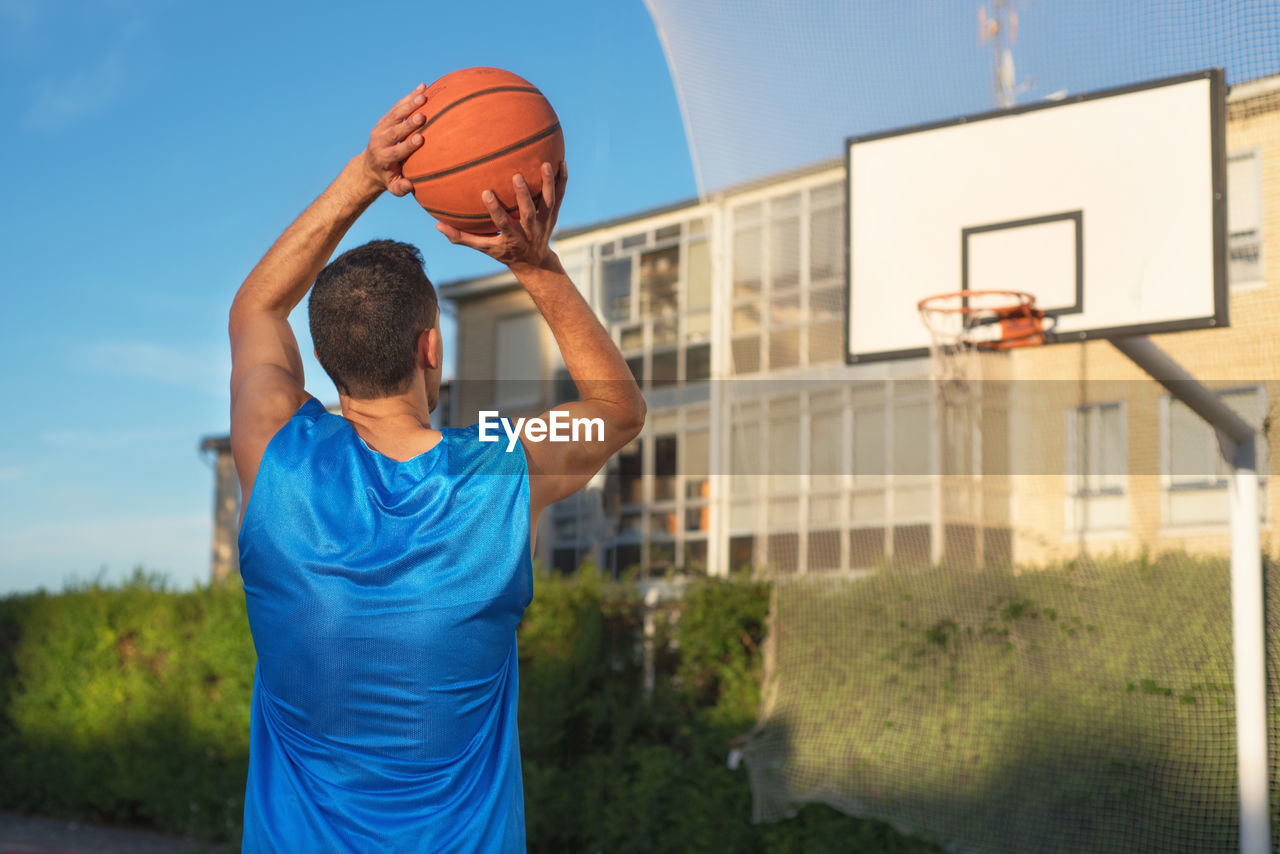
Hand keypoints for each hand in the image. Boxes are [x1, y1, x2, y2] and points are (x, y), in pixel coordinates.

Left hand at [361, 84, 426, 196]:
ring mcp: (381, 128)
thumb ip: (400, 188)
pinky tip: (423, 87)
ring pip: (395, 114)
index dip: (407, 145)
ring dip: (409, 104)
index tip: (421, 139)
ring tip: (423, 95)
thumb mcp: (392, 188)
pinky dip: (409, 97)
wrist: (370, 165)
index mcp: (384, 158)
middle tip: (422, 116)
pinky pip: (397, 106)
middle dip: (408, 123)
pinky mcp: (385, 119)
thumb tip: (410, 186)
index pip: (396, 150)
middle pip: (395, 130)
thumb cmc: (388, 178)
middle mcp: (380, 141)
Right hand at [436, 161, 567, 271]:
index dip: (495, 210)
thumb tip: (437, 224)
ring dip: (548, 184)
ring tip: (545, 164)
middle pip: (528, 213)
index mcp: (512, 238)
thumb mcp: (484, 248)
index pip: (503, 224)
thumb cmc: (504, 251)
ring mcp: (544, 222)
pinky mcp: (554, 214)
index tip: (486, 193)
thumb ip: (462, 237)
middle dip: (523, 196)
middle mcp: (530, 230)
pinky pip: (560, 196)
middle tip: (516, 176)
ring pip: (549, 202)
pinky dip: (562, 181)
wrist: (535, 261)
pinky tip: (561, 162)